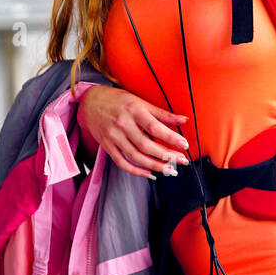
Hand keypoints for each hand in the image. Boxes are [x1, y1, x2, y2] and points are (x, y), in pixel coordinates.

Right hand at [76, 84, 190, 178]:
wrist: (90, 102)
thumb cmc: (118, 100)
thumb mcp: (140, 101)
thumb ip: (162, 113)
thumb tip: (184, 119)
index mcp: (133, 110)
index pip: (155, 127)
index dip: (171, 138)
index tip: (185, 145)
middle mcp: (123, 124)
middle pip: (146, 145)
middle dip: (166, 156)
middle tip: (182, 161)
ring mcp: (113, 137)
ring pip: (135, 156)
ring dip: (154, 166)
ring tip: (170, 170)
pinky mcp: (107, 146)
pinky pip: (122, 162)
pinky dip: (136, 171)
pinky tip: (150, 174)